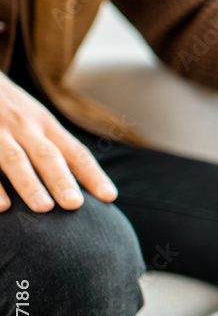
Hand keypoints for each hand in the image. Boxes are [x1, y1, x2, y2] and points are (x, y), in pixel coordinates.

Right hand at [0, 73, 116, 212]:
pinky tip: (2, 207)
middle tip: (74, 204)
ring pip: (15, 158)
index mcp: (46, 125)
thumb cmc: (10, 108)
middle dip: (61, 180)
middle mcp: (24, 127)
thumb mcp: (36, 118)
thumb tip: (86, 183)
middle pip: (47, 155)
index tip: (109, 196)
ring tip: (43, 207)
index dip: (92, 174)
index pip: (75, 151)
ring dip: (29, 184)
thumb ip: (56, 146)